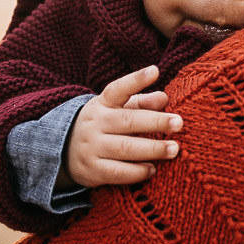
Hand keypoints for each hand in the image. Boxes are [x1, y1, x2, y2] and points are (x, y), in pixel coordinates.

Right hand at [61, 66, 182, 188]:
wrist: (64, 152)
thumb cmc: (103, 127)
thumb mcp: (116, 110)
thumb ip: (141, 103)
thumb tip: (164, 97)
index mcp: (102, 104)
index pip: (118, 89)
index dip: (136, 80)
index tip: (155, 71)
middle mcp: (95, 123)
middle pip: (127, 121)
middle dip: (155, 121)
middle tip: (179, 123)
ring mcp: (92, 147)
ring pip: (124, 148)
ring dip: (152, 149)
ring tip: (173, 149)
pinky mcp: (93, 170)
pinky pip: (117, 172)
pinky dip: (137, 172)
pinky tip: (152, 169)